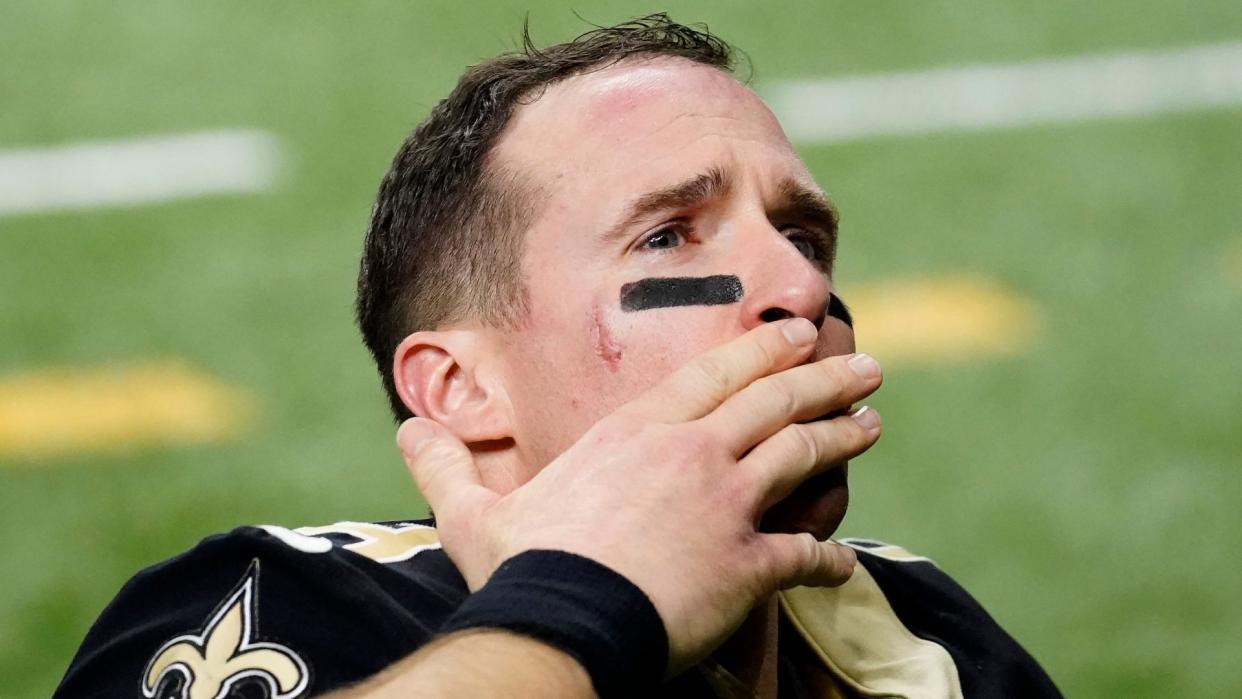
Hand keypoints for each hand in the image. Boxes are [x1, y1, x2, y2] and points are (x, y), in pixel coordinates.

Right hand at [397, 318, 882, 673]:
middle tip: (863, 365)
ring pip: (802, 456)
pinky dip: (829, 555)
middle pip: (774, 402)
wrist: (563, 623)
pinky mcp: (749, 565)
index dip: (761, 349)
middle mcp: (693, 455)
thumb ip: (448, 464)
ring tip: (871, 424)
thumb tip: (406, 431)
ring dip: (841, 437)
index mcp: (637, 432)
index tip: (795, 331)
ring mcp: (727, 507)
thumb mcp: (475, 510)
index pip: (714, 373)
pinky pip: (805, 554)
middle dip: (823, 378)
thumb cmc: (522, 566)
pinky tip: (845, 559)